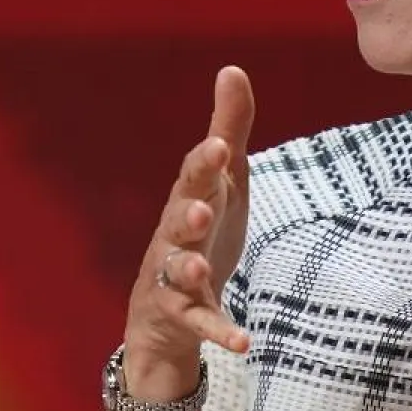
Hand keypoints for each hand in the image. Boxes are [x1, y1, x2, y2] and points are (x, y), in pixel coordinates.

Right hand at [125, 66, 255, 367]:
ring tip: (201, 267)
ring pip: (177, 272)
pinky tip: (244, 342)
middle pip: (179, 222)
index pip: (194, 177)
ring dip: (188, 268)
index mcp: (189, 199)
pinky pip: (201, 324)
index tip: (218, 145)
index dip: (204, 163)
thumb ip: (230, 129)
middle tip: (203, 206)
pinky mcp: (182, 317)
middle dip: (189, 212)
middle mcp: (174, 237)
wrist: (167, 314)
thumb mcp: (224, 181)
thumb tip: (233, 69)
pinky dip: (220, 331)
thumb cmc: (200, 233)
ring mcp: (173, 279)